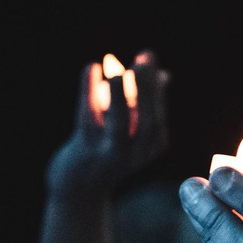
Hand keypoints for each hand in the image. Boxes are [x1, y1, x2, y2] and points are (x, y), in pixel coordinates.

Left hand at [46, 52, 170, 199]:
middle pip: (147, 121)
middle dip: (145, 88)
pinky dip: (89, 91)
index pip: (157, 112)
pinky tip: (89, 67)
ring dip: (119, 96)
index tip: (146, 55)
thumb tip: (164, 74)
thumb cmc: (106, 149)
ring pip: (119, 126)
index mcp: (152, 146)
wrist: (78, 187)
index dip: (152, 83)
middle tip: (142, 59)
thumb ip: (144, 100)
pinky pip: (88, 119)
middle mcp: (136, 154)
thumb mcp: (129, 126)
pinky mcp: (85, 153)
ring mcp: (110, 157)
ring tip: (117, 71)